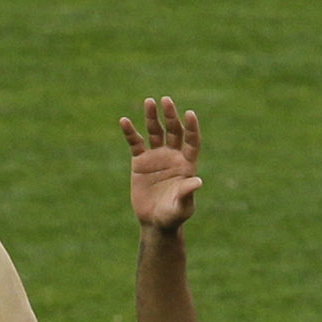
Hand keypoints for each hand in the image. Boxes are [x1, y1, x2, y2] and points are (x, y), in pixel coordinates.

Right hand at [121, 97, 202, 230]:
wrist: (155, 221)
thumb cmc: (173, 215)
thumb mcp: (182, 206)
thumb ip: (187, 193)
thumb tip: (197, 182)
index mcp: (187, 163)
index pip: (191, 140)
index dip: (191, 127)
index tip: (189, 114)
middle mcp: (173, 156)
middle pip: (173, 130)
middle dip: (170, 116)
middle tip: (166, 100)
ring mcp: (156, 157)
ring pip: (155, 132)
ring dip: (152, 117)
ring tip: (149, 101)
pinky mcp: (140, 162)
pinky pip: (135, 143)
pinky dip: (130, 132)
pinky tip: (124, 121)